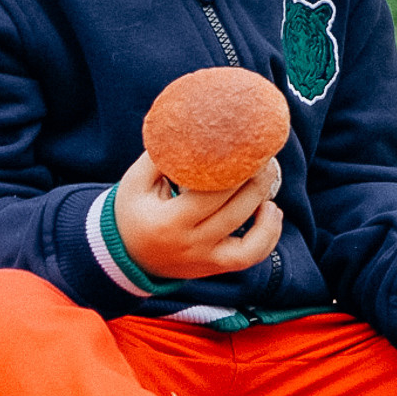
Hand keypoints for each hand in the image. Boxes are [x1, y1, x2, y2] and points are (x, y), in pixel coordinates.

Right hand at [111, 149, 283, 281]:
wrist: (125, 256)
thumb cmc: (131, 212)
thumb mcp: (135, 182)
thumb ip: (161, 157)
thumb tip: (192, 128)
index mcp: (169, 222)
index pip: (210, 194)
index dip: (234, 171)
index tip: (246, 147)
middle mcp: (190, 245)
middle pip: (235, 213)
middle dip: (256, 182)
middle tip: (264, 158)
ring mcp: (205, 260)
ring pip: (250, 242)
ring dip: (267, 212)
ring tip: (269, 183)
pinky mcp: (214, 267)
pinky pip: (251, 257)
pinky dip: (268, 236)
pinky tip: (271, 211)